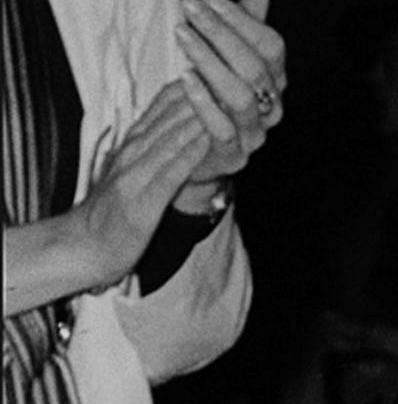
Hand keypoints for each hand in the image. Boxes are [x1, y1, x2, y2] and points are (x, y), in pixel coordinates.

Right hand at [76, 81, 210, 281]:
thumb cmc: (109, 217)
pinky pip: (171, 173)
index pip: (158, 111)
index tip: (208, 71)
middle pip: (168, 118)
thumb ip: (147, 157)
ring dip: (197, 116)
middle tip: (224, 74)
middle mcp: (132, 156)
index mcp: (130, 149)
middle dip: (197, 96)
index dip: (184, 90)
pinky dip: (190, 154)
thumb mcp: (128, 178)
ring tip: (222, 96)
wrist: (82, 248)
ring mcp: (136, 176)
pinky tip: (208, 139)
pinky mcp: (143, 201)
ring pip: (170, 139)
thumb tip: (172, 138)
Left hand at [174, 0, 286, 182]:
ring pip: (241, 97)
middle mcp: (270, 107)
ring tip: (183, 36)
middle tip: (190, 8)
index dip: (242, 21)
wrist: (195, 154)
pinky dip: (203, 102)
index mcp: (274, 81)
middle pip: (256, 69)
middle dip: (221, 34)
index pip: (271, 47)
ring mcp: (253, 134)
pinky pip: (222, 130)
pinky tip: (185, 77)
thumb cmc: (210, 100)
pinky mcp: (231, 155)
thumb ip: (239, 23)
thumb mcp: (223, 56)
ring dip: (210, 62)